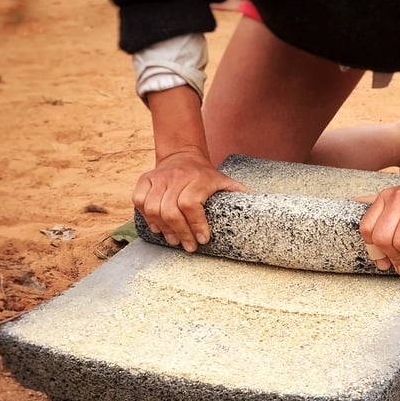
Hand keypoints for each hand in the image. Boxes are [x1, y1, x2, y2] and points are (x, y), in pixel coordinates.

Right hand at [132, 148, 247, 251]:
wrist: (182, 154)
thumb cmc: (206, 175)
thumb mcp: (224, 180)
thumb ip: (238, 193)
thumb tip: (261, 205)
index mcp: (198, 178)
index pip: (191, 204)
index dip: (195, 224)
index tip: (202, 240)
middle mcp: (176, 177)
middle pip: (171, 211)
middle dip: (180, 233)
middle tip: (188, 246)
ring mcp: (158, 177)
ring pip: (153, 208)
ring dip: (163, 228)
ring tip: (173, 239)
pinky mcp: (145, 179)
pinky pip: (139, 200)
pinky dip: (145, 216)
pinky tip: (157, 227)